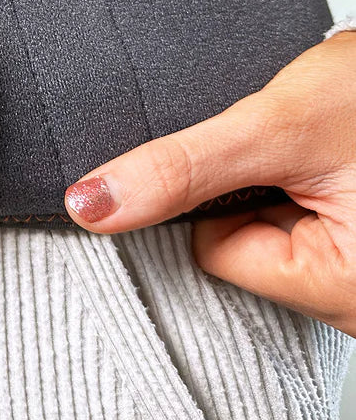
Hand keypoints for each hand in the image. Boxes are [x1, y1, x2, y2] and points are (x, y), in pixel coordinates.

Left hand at [63, 31, 355, 336]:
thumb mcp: (281, 126)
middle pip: (245, 247)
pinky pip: (306, 224)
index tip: (249, 153)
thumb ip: (181, 169)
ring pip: (273, 231)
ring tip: (324, 147)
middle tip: (297, 148)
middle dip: (253, 189)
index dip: (218, 192)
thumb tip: (90, 206)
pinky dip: (304, 186)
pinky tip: (332, 156)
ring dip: (280, 184)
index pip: (217, 253)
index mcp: (350, 294)